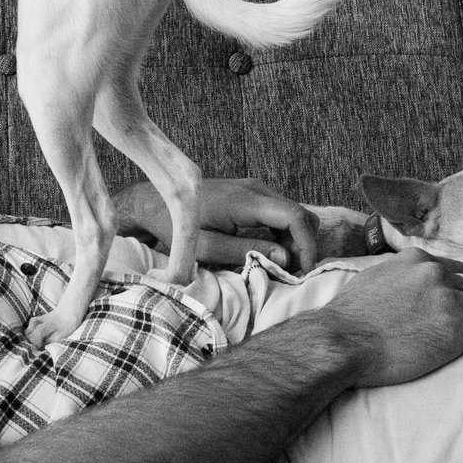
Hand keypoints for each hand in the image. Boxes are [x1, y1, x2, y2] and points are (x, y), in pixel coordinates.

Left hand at [115, 177, 321, 272]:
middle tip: (294, 274)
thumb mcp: (210, 247)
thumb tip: (286, 259)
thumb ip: (248, 251)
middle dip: (305, 246)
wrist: (155, 201)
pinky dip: (284, 234)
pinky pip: (280, 213)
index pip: (296, 217)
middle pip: (301, 215)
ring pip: (294, 214)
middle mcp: (257, 189)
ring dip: (296, 241)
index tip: (303, 271)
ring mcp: (255, 189)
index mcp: (247, 200)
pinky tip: (272, 253)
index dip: (307, 245)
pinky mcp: (251, 194)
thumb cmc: (176, 225)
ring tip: (283, 267)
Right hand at [317, 248, 462, 386]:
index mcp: (414, 260)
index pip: (448, 268)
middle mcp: (435, 274)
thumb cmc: (347, 318)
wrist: (343, 340)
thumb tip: (394, 287)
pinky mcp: (458, 330)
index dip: (462, 281)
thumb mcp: (369, 282)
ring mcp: (448, 301)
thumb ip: (391, 278)